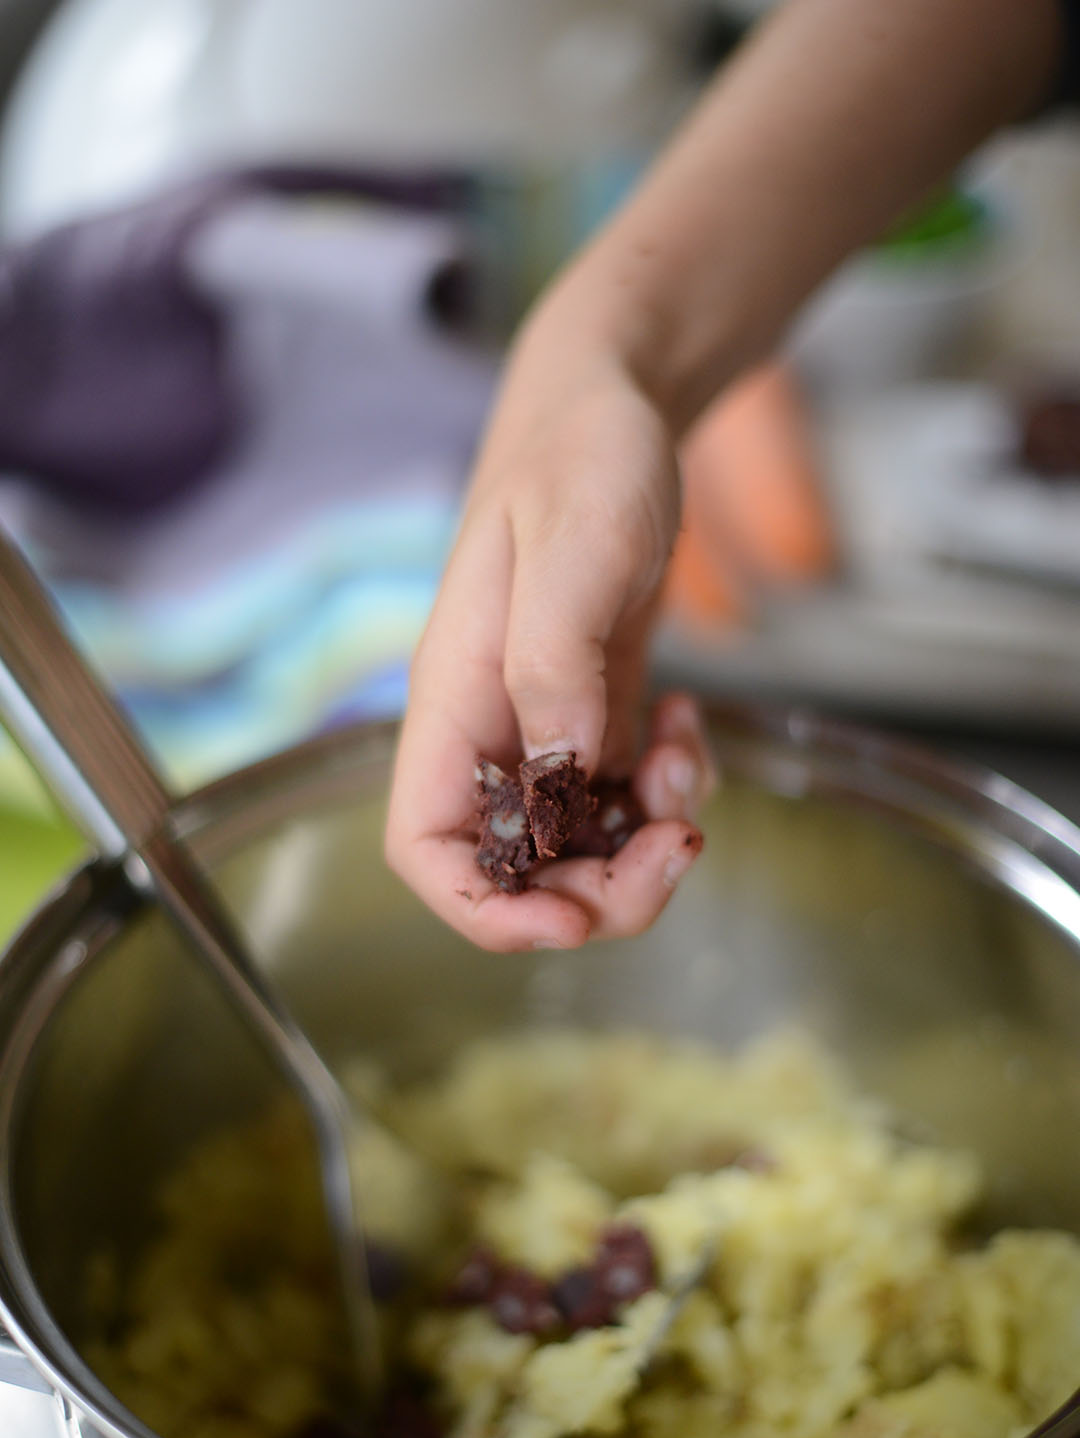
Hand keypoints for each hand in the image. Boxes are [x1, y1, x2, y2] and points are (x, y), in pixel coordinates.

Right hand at [385, 344, 712, 950]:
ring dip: (647, 839)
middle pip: (518, 872)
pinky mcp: (591, 716)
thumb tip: (560, 772)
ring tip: (684, 753)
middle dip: (602, 889)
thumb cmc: (581, 456)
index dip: (486, 909)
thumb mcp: (574, 547)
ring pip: (581, 848)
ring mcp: (543, 729)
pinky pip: (625, 798)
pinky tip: (683, 720)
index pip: (427, 846)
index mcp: (453, 699)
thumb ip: (555, 661)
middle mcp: (491, 731)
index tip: (569, 921)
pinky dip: (668, 787)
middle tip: (677, 846)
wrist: (615, 407)